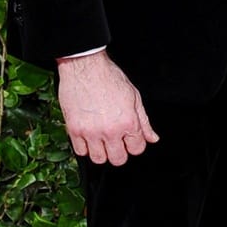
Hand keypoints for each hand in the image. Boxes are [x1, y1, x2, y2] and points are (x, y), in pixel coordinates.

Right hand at [56, 51, 157, 166]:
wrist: (85, 66)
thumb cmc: (109, 77)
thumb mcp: (134, 97)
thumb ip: (144, 121)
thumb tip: (152, 137)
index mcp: (128, 122)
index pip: (137, 149)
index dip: (135, 144)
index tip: (130, 138)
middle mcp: (110, 130)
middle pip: (118, 159)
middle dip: (119, 152)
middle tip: (116, 141)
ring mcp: (91, 132)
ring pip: (98, 159)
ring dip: (102, 152)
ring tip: (101, 139)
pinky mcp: (74, 129)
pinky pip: (80, 151)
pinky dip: (85, 146)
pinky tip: (89, 135)